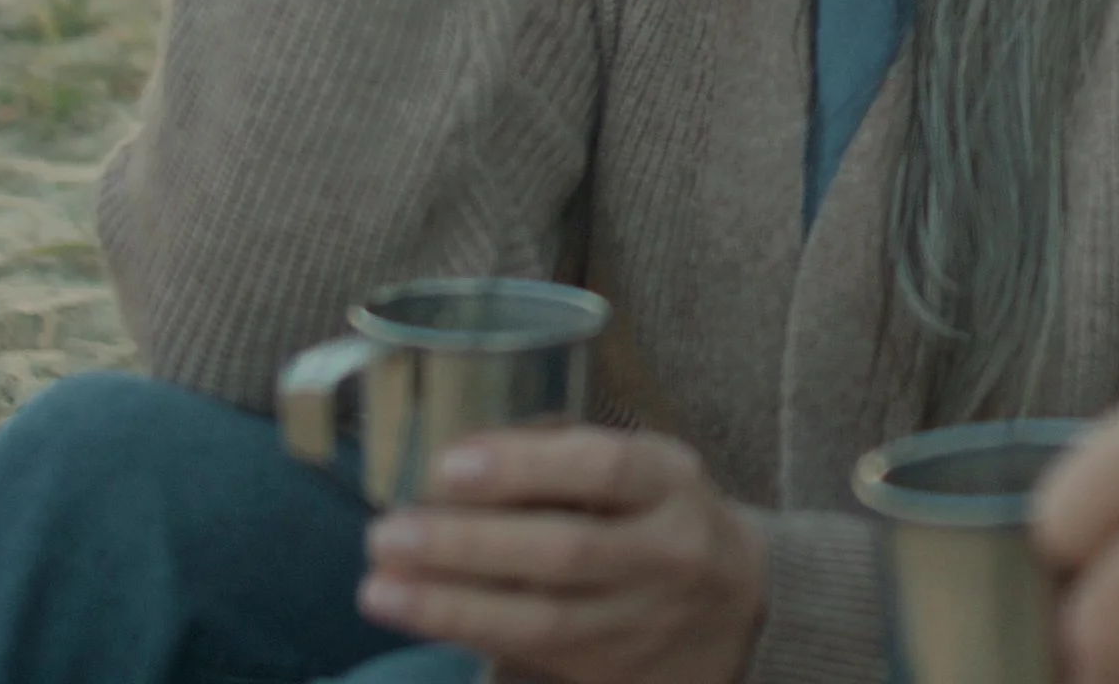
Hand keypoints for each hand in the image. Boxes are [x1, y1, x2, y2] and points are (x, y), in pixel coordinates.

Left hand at [359, 423, 766, 683]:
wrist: (739, 608)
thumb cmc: (660, 516)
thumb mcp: (641, 467)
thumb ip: (565, 457)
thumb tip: (451, 456)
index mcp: (671, 482)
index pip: (604, 468)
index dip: (524, 467)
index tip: (449, 464)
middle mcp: (667, 553)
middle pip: (565, 552)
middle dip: (467, 544)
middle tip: (387, 533)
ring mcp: (643, 621)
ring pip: (544, 621)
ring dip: (451, 605)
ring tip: (380, 588)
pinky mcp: (616, 672)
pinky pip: (535, 656)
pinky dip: (470, 634)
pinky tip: (419, 615)